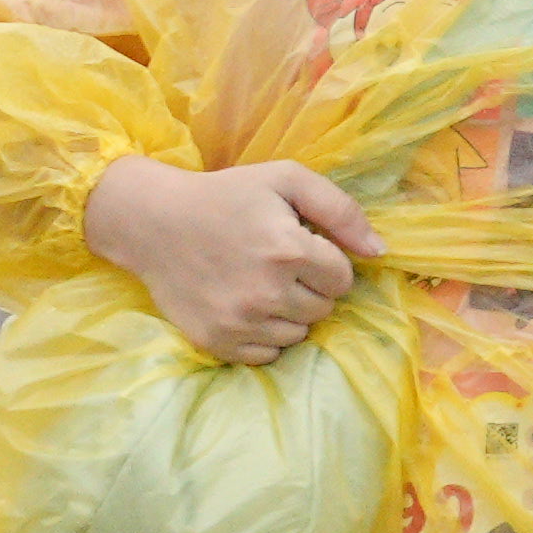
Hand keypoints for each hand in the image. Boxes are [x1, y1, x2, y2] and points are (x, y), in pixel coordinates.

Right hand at [83, 156, 382, 360]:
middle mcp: (267, 292)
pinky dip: (265, 334)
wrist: (153, 221)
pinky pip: (268, 353)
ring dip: (290, 312)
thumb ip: (341, 210)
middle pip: (324, 308)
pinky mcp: (218, 343)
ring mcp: (240, 322)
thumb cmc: (226, 195)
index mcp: (288, 250)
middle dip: (310, 287)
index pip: (343, 278)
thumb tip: (379, 252)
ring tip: (261, 283)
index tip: (299, 247)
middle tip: (277, 264)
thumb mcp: (286, 179)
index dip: (326, 261)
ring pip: (299, 334)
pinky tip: (245, 305)